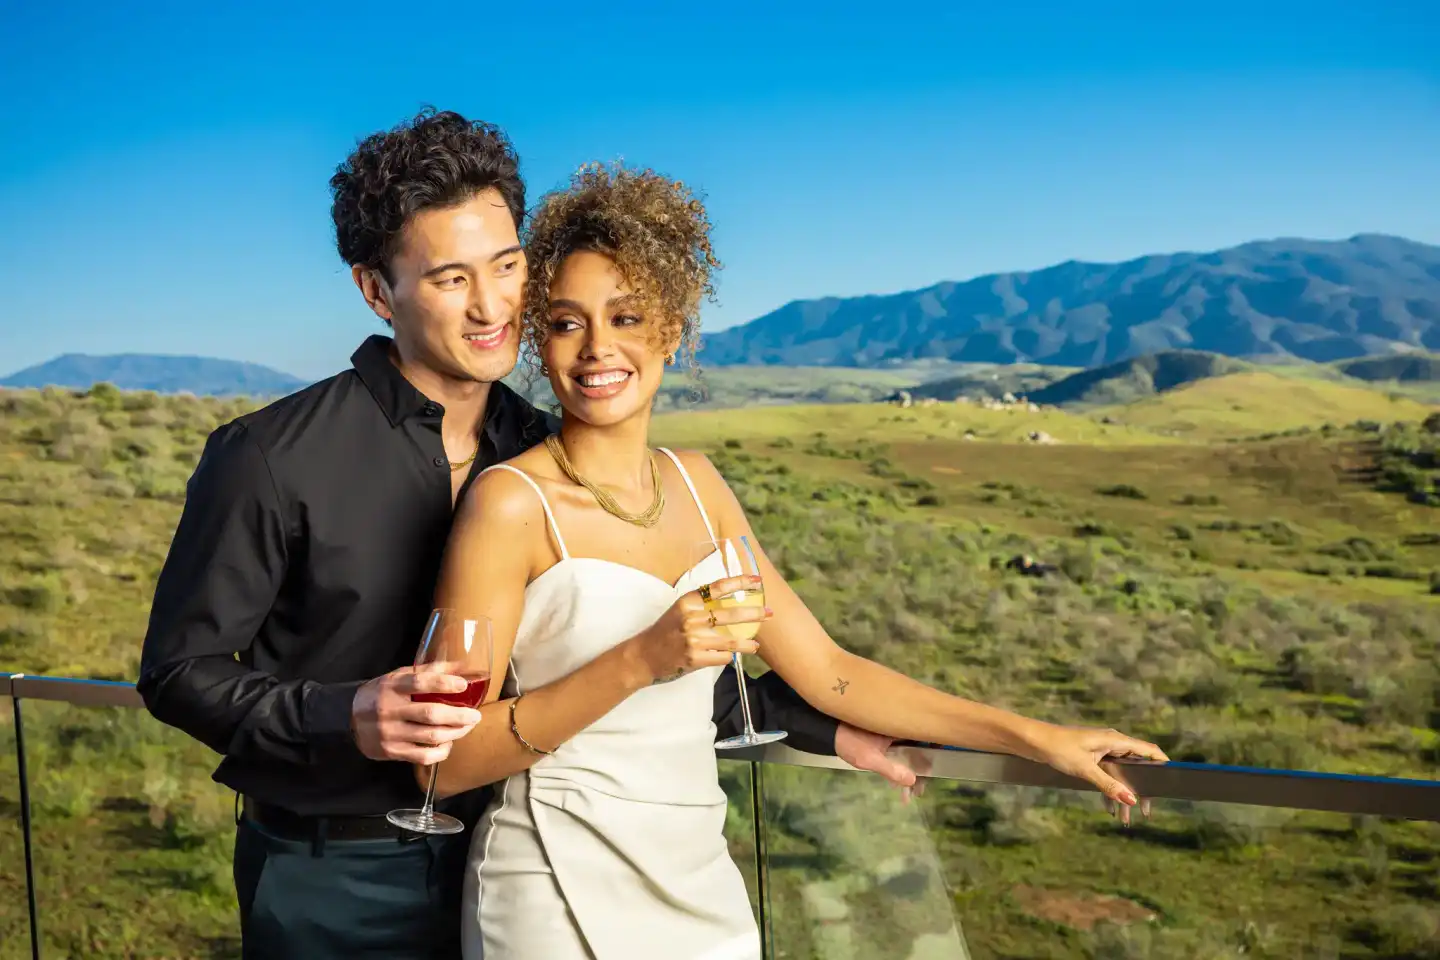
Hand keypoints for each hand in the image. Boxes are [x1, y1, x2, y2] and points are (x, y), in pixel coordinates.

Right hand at [351, 665, 482, 764]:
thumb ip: (427, 671)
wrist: (346, 718)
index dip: (445, 683)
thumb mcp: (397, 677)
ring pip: (430, 736)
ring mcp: (390, 733)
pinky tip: (448, 743)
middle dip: (458, 716)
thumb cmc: (379, 694)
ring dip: (455, 733)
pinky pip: (423, 756)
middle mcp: (390, 710)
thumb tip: (459, 666)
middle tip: (475, 715)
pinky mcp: (391, 752)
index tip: (463, 685)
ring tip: (467, 727)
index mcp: (392, 687)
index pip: (421, 683)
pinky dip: (441, 751)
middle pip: (430, 714)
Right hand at [629, 575, 769, 684]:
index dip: (740, 582)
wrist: (644, 656)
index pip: (718, 587)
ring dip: (748, 643)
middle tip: (769, 613)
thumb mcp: (679, 610)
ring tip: (756, 644)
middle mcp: (691, 618)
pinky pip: (722, 656)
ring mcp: (694, 639)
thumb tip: (731, 601)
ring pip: (731, 640)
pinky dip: (729, 656)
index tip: (757, 581)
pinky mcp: (695, 658)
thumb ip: (701, 605)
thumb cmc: (664, 631)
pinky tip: (731, 656)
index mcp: (687, 602)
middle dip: (754, 613)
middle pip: (731, 614)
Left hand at [834, 725, 932, 803]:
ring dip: (911, 772)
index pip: (924, 738)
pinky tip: (898, 785)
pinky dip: (900, 768)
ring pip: (909, 753)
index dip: (932, 756)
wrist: (826, 731)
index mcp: (898, 725)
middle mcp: (898, 727)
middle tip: (918, 792)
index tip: (930, 774)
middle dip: (920, 771)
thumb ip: (890, 769)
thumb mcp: (868, 758)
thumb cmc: (847, 740)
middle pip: (919, 749)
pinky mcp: (884, 740)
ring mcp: (891, 734)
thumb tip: (912, 780)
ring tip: (908, 794)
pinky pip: (899, 754)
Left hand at [1026, 723, 1167, 810]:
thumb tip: (1132, 799)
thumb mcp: (1085, 770)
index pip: (1149, 750)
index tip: (1171, 783)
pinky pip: (1109, 774)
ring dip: (1124, 793)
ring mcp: (1102, 749)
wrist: (1033, 741)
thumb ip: (1109, 785)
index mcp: (1115, 740)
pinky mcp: (1092, 756)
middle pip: (1137, 766)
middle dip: (1141, 789)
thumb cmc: (1057, 748)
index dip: (1162, 765)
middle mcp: (1112, 743)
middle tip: (1145, 812)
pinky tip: (1109, 808)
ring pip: (1122, 773)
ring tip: (1126, 818)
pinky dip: (1110, 790)